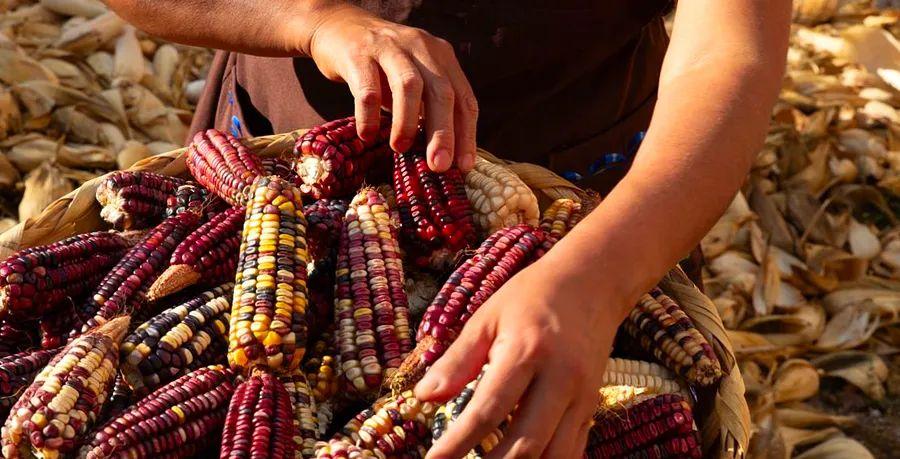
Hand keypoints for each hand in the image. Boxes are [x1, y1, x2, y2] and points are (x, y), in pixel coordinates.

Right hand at [306, 4, 477, 171]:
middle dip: (443, 132)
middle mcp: (420, 48)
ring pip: (408, 86)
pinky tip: (368, 135)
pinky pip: (368, 90)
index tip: (462, 166)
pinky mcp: (358, 54)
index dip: (466, 133)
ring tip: (400, 149)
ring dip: (407, 123)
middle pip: (442, 91)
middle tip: (438, 165)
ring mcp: (389, 48)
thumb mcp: (413, 78)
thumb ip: (428, 107)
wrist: (338, 27)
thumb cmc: (381, 65)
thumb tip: (443, 155)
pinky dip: (370, 116)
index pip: (463, 98)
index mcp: (441, 56)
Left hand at [414, 260, 620, 458]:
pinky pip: (572, 451)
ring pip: (554, 456)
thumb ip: (457, 360)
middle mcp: (560, 379)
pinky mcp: (592, 407)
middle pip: (526, 444)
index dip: (457, 443)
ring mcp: (582, 397)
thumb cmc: (531, 297)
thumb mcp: (487, 317)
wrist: (592, 283)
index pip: (487, 410)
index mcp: (527, 352)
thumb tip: (423, 398)